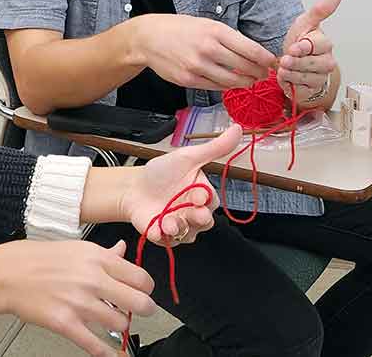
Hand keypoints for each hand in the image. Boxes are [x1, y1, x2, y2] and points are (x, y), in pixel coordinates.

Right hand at [0, 239, 155, 356]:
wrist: (5, 274)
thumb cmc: (35, 259)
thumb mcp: (75, 247)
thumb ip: (103, 253)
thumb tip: (123, 250)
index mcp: (97, 258)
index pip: (141, 277)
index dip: (146, 288)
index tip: (142, 292)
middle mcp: (93, 279)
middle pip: (140, 302)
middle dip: (144, 310)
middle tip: (139, 311)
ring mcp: (80, 303)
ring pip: (121, 323)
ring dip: (120, 326)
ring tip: (111, 321)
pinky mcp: (66, 323)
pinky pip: (97, 345)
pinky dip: (109, 354)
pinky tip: (114, 355)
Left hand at [114, 124, 241, 243]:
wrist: (134, 186)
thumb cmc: (162, 172)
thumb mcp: (187, 157)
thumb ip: (214, 148)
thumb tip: (238, 129)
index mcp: (201, 195)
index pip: (212, 202)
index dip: (206, 201)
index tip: (197, 196)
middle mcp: (193, 213)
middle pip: (204, 222)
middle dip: (199, 219)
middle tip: (193, 214)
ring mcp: (179, 226)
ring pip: (187, 234)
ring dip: (179, 229)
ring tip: (168, 222)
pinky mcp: (162, 235)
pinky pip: (166, 241)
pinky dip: (161, 236)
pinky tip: (156, 229)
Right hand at [129, 14, 274, 90]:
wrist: (148, 38)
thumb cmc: (179, 28)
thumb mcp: (207, 24)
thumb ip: (228, 38)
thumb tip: (253, 53)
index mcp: (216, 31)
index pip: (251, 50)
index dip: (266, 59)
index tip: (273, 62)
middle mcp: (208, 49)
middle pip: (245, 67)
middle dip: (259, 72)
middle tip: (264, 73)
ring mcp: (198, 66)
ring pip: (233, 81)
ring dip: (246, 82)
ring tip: (250, 80)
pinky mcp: (189, 80)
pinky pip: (216, 87)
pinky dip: (228, 86)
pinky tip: (231, 82)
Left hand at [277, 0, 341, 104]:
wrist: (289, 62)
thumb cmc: (298, 42)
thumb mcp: (304, 23)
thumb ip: (320, 10)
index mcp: (325, 44)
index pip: (317, 45)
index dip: (303, 47)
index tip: (294, 47)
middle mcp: (327, 61)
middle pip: (312, 63)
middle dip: (295, 61)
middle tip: (285, 59)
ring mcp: (321, 77)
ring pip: (306, 77)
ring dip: (290, 72)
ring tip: (284, 67)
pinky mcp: (313, 90)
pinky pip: (301, 89)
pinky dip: (289, 83)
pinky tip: (287, 77)